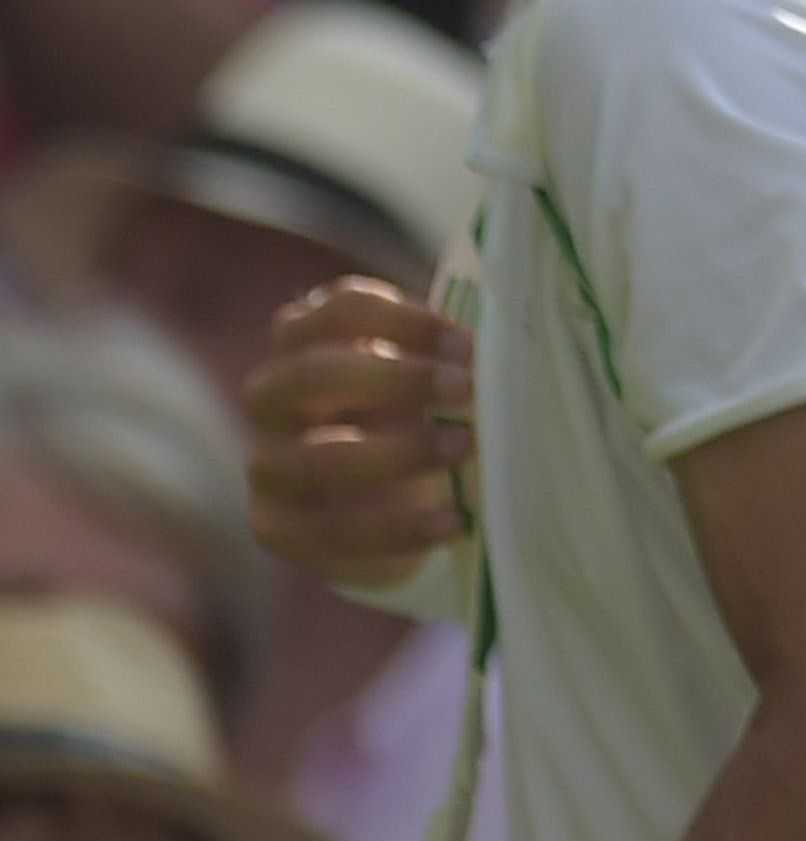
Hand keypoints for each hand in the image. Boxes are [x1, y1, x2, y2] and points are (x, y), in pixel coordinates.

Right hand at [245, 278, 473, 587]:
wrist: (382, 504)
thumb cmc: (409, 415)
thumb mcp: (422, 378)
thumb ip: (445, 359)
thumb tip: (503, 351)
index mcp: (304, 342)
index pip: (340, 310)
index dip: (405, 321)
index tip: (466, 345)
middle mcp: (270, 398)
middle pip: (313, 372)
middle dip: (397, 379)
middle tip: (466, 389)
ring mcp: (266, 464)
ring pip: (318, 457)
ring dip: (401, 453)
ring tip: (464, 448)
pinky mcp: (276, 528)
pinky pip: (334, 531)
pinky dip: (401, 528)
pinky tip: (452, 521)